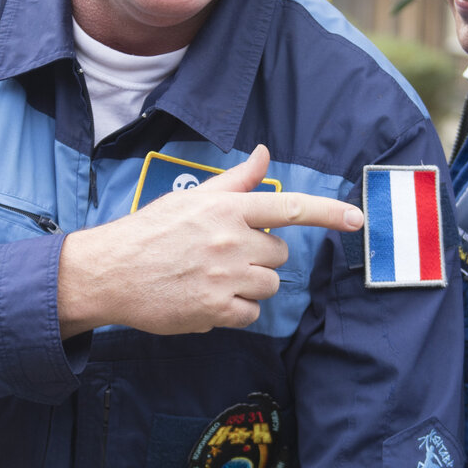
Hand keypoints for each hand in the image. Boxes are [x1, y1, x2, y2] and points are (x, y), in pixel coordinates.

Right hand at [57, 145, 361, 335]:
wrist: (111, 271)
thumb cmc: (151, 231)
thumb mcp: (193, 198)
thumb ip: (236, 181)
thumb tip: (263, 153)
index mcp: (228, 209)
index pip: (289, 208)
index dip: (328, 213)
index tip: (357, 219)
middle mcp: (231, 240)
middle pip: (279, 254)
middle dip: (259, 257)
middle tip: (221, 256)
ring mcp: (225, 277)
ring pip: (268, 285)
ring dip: (249, 285)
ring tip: (212, 278)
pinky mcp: (216, 310)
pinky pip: (251, 313)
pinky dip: (235, 311)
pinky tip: (206, 298)